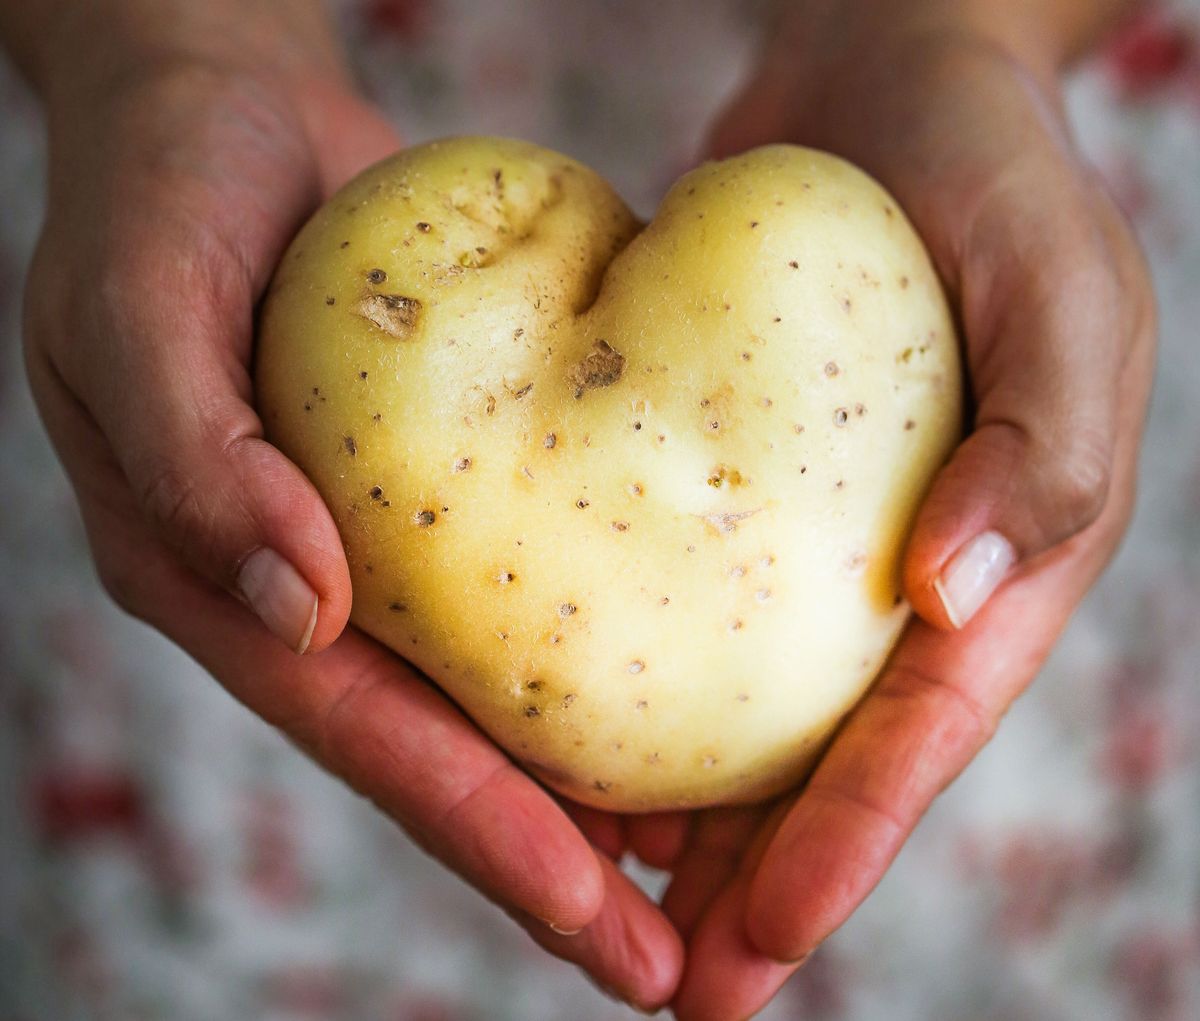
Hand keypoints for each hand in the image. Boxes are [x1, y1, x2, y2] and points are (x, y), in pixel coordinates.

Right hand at [15, 6, 682, 1008]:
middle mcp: (307, 589)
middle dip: (556, 862)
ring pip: (496, 692)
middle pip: (444, 753)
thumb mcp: (138, 307)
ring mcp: (376, 543)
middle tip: (673, 959)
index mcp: (222, 582)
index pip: (370, 741)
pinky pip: (528, 583)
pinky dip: (602, 650)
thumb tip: (295, 609)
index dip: (486, 839)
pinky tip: (684, 690)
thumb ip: (195, 462)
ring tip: (709, 867)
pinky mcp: (443, 481)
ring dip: (593, 783)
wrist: (217, 105)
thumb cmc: (160, 192)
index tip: (602, 928)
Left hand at [649, 5, 1155, 1017]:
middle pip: (827, 754)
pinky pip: (673, 600)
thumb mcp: (1065, 297)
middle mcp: (898, 568)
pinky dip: (630, 681)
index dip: (850, 842)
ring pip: (743, 704)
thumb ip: (1046, 454)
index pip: (922, 730)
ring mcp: (806, 532)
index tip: (765, 940)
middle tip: (673, 985)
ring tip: (605, 898)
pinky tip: (566, 738)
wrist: (889, 78)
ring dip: (684, 810)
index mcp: (1003, 558)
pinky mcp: (721, 477)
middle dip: (758, 877)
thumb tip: (959, 606)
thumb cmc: (997, 176)